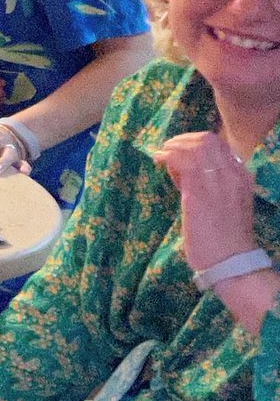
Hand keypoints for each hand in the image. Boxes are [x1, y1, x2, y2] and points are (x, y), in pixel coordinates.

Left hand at [152, 130, 259, 275]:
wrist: (230, 261)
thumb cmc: (224, 237)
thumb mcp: (225, 202)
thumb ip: (209, 183)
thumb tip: (182, 169)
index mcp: (242, 176)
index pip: (219, 144)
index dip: (195, 143)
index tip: (181, 151)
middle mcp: (233, 174)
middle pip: (207, 139)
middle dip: (182, 139)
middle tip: (166, 148)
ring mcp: (217, 182)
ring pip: (194, 146)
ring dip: (172, 146)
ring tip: (160, 155)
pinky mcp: (198, 192)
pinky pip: (182, 161)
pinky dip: (167, 156)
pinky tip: (158, 161)